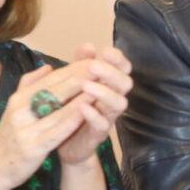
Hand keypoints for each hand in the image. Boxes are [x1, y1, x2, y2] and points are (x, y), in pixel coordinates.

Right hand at [0, 66, 91, 189]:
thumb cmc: (11, 136)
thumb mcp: (15, 108)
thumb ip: (30, 85)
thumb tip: (48, 66)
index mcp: (18, 99)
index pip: (48, 79)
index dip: (71, 69)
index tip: (91, 60)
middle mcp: (20, 110)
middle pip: (53, 90)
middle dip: (78, 78)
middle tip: (100, 68)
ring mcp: (25, 129)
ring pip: (56, 110)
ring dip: (79, 97)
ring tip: (98, 87)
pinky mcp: (32, 147)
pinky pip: (55, 131)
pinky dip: (71, 120)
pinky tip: (85, 113)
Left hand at [55, 43, 133, 166]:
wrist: (65, 144)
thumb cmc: (71, 109)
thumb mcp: (74, 83)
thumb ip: (81, 65)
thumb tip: (89, 45)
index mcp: (108, 85)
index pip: (123, 68)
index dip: (118, 59)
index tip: (105, 51)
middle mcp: (112, 100)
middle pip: (125, 83)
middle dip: (112, 72)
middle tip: (93, 66)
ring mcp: (107, 117)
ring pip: (119, 103)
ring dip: (105, 92)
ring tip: (86, 85)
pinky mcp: (98, 134)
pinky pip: (103, 124)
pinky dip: (94, 114)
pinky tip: (82, 106)